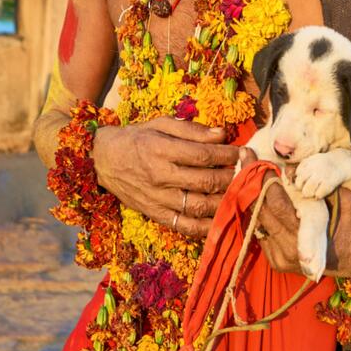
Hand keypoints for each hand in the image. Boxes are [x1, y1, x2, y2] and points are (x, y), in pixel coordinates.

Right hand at [92, 117, 238, 238]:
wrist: (103, 160)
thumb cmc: (136, 138)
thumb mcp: (160, 124)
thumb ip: (192, 129)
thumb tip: (222, 134)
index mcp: (160, 148)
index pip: (203, 155)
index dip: (227, 155)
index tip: (242, 152)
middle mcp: (159, 175)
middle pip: (205, 181)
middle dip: (231, 177)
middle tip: (246, 172)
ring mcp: (157, 198)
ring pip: (198, 206)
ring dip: (224, 201)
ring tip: (239, 193)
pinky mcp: (155, 214)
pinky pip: (184, 226)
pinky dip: (206, 227)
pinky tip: (221, 219)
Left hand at [240, 150, 350, 275]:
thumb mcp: (347, 201)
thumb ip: (326, 183)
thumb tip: (297, 167)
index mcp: (305, 238)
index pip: (277, 203)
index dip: (265, 178)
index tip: (257, 156)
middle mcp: (287, 250)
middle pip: (260, 209)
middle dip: (250, 179)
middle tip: (245, 154)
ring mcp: (278, 257)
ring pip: (255, 219)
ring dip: (249, 192)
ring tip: (245, 165)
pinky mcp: (274, 259)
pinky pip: (258, 229)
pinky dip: (255, 208)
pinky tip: (253, 187)